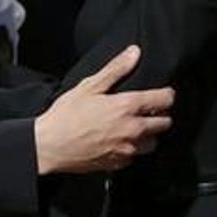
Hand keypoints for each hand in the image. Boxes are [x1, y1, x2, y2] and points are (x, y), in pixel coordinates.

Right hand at [34, 45, 173, 174]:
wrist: (50, 146)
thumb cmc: (66, 115)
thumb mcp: (89, 86)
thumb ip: (115, 69)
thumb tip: (134, 53)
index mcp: (127, 107)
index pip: (164, 100)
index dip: (166, 94)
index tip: (162, 93)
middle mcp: (133, 130)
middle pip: (165, 123)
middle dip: (159, 115)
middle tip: (144, 110)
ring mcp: (128, 149)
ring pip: (153, 142)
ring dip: (147, 134)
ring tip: (131, 126)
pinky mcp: (120, 164)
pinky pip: (136, 155)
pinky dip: (131, 148)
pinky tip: (117, 140)